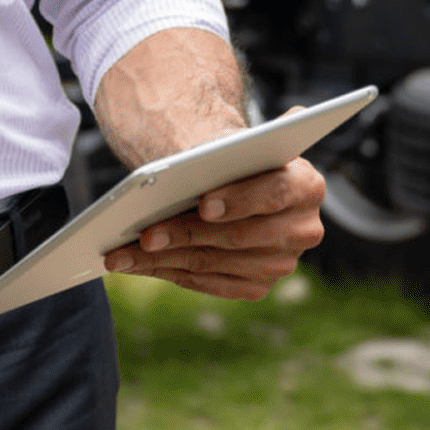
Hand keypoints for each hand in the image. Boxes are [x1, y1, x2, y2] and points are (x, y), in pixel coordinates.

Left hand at [102, 156, 325, 300]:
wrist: (240, 183)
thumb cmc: (234, 159)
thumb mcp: (236, 145)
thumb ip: (231, 144)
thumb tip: (204, 151)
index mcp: (307, 185)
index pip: (274, 194)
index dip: (238, 200)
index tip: (203, 203)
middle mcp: (303, 230)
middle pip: (237, 236)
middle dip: (185, 234)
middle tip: (143, 234)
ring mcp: (282, 264)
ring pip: (215, 263)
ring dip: (163, 260)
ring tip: (123, 254)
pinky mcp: (258, 285)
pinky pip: (209, 284)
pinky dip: (169, 273)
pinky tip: (137, 265)